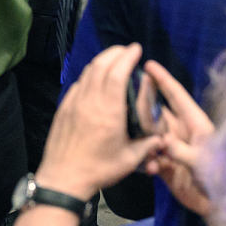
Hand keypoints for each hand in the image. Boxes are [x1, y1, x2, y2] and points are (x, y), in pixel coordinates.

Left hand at [37, 43, 161, 199]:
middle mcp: (89, 101)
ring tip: (113, 59)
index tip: (136, 48)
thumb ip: (148, 145)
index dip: (126, 57)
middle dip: (114, 53)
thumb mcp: (130, 160)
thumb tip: (161, 137)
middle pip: (100, 66)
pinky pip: (78, 85)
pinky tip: (95, 79)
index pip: (117, 74)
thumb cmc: (99, 169)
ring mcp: (73, 103)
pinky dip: (89, 75)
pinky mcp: (63, 109)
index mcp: (108, 110)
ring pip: (87, 73)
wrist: (63, 177)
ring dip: (101, 62)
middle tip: (126, 49)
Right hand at [141, 59, 215, 215]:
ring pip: (148, 133)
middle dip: (142, 104)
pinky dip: (144, 160)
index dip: (163, 80)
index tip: (147, 64)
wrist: (223, 207)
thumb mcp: (205, 161)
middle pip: (157, 112)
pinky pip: (147, 156)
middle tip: (123, 96)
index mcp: (195, 124)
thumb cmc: (223, 178)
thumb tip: (161, 141)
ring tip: (128, 133)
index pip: (176, 96)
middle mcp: (181, 132)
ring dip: (140, 135)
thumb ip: (181, 150)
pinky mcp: (165, 166)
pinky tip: (147, 168)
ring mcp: (172, 148)